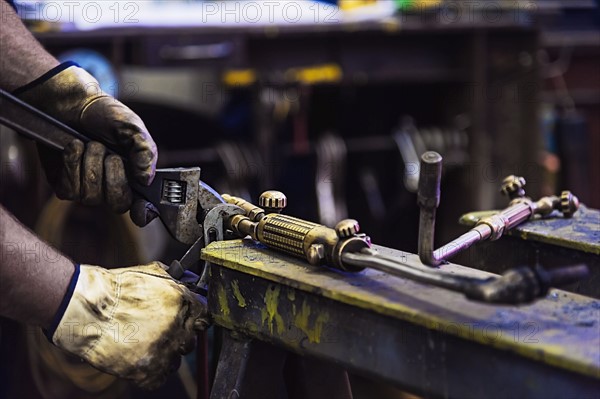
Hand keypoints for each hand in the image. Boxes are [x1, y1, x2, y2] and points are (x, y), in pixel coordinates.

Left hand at [15, 63, 157, 225]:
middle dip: (114, 176)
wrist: (74, 104)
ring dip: (92, 164)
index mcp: (135, 179)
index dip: (144, 212)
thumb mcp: (134, 129)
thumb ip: (145, 153)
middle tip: (111, 154)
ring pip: (92, 196)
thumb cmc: (107, 116)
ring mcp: (88, 190)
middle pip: (117, 204)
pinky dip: (73, 164)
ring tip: (92, 144)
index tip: (142, 210)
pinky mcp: (65, 186)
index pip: (143, 207)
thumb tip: (146, 179)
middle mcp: (113, 189)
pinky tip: (75, 147)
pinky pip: (70, 189)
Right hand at [48, 262, 208, 389]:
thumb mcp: (153, 273)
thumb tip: (192, 285)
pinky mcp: (147, 371)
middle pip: (191, 340)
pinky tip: (138, 356)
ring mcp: (163, 350)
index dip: (195, 319)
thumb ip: (177, 281)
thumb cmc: (117, 289)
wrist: (88, 310)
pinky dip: (151, 371)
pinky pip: (160, 377)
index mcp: (182, 302)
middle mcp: (177, 327)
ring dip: (165, 354)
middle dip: (179, 336)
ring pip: (176, 359)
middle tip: (159, 331)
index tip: (187, 321)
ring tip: (144, 343)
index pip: (204, 317)